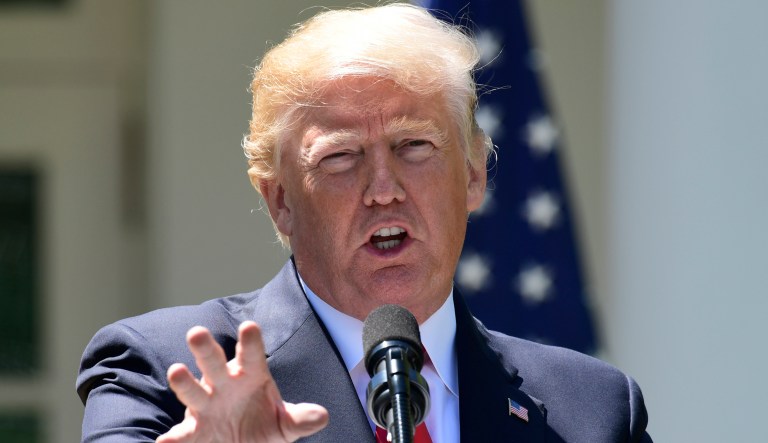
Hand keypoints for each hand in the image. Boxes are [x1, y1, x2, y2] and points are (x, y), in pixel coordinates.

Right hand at [156, 321, 328, 442]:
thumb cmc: (263, 423)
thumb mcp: (285, 424)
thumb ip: (300, 418)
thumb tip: (322, 416)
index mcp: (250, 375)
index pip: (251, 355)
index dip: (250, 342)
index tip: (249, 326)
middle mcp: (224, 384)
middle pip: (213, 363)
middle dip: (205, 349)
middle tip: (197, 332)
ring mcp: (206, 405)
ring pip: (192, 390)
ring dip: (184, 382)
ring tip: (176, 370)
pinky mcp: (194, 431)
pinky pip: (182, 435)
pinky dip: (173, 438)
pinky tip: (164, 441)